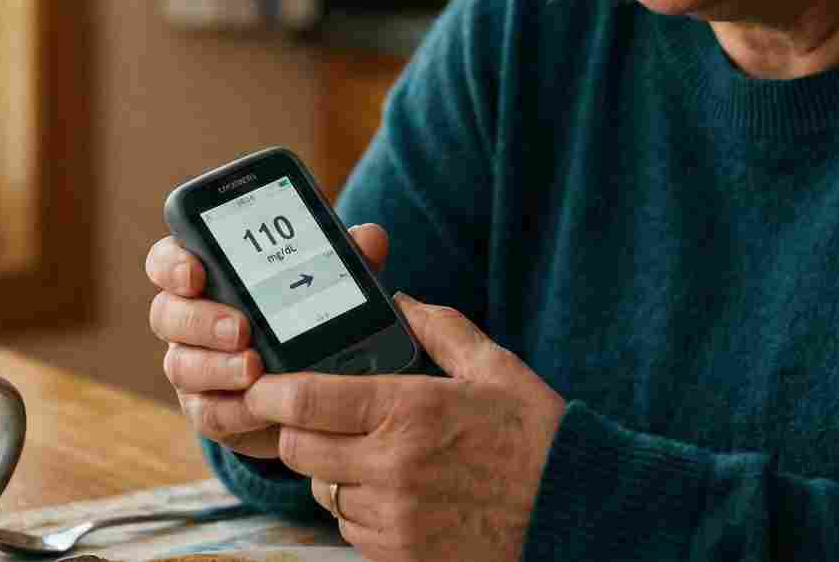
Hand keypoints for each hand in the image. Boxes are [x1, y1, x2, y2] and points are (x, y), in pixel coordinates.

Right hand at [145, 223, 391, 459]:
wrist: (310, 386)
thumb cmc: (304, 315)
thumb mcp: (325, 284)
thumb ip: (341, 259)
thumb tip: (369, 237)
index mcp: (206, 277)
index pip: (168, 260)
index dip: (173, 264)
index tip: (195, 272)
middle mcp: (189, 321)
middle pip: (167, 314)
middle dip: (200, 320)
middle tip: (240, 328)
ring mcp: (193, 366)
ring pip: (180, 365)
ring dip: (216, 367)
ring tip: (255, 368)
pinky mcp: (208, 409)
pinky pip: (206, 411)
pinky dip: (233, 408)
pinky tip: (260, 406)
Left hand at [245, 294, 565, 561]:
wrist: (576, 512)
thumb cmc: (538, 436)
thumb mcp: (494, 368)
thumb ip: (440, 329)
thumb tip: (400, 301)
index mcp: (410, 409)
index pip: (307, 401)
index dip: (271, 392)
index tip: (262, 386)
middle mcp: (393, 465)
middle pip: (299, 448)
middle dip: (297, 430)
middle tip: (316, 416)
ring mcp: (395, 516)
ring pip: (322, 489)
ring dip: (331, 471)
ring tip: (370, 454)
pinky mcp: (403, 554)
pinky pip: (351, 528)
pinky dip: (359, 509)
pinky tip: (394, 492)